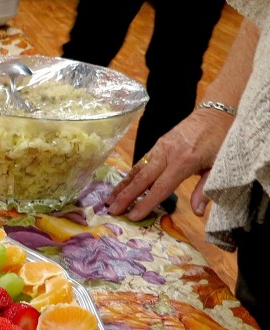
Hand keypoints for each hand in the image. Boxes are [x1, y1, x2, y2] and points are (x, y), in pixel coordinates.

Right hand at [106, 108, 232, 220]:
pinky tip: (121, 186)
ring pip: (137, 170)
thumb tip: (197, 212)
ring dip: (122, 186)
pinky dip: (129, 176)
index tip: (132, 216)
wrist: (215, 112)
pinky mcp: (157, 144)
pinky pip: (141, 163)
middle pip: (142, 179)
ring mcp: (159, 148)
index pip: (160, 187)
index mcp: (184, 161)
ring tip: (109, 200)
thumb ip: (205, 189)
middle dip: (125, 196)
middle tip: (112, 211)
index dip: (145, 203)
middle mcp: (167, 154)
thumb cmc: (221, 140)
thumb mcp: (220, 166)